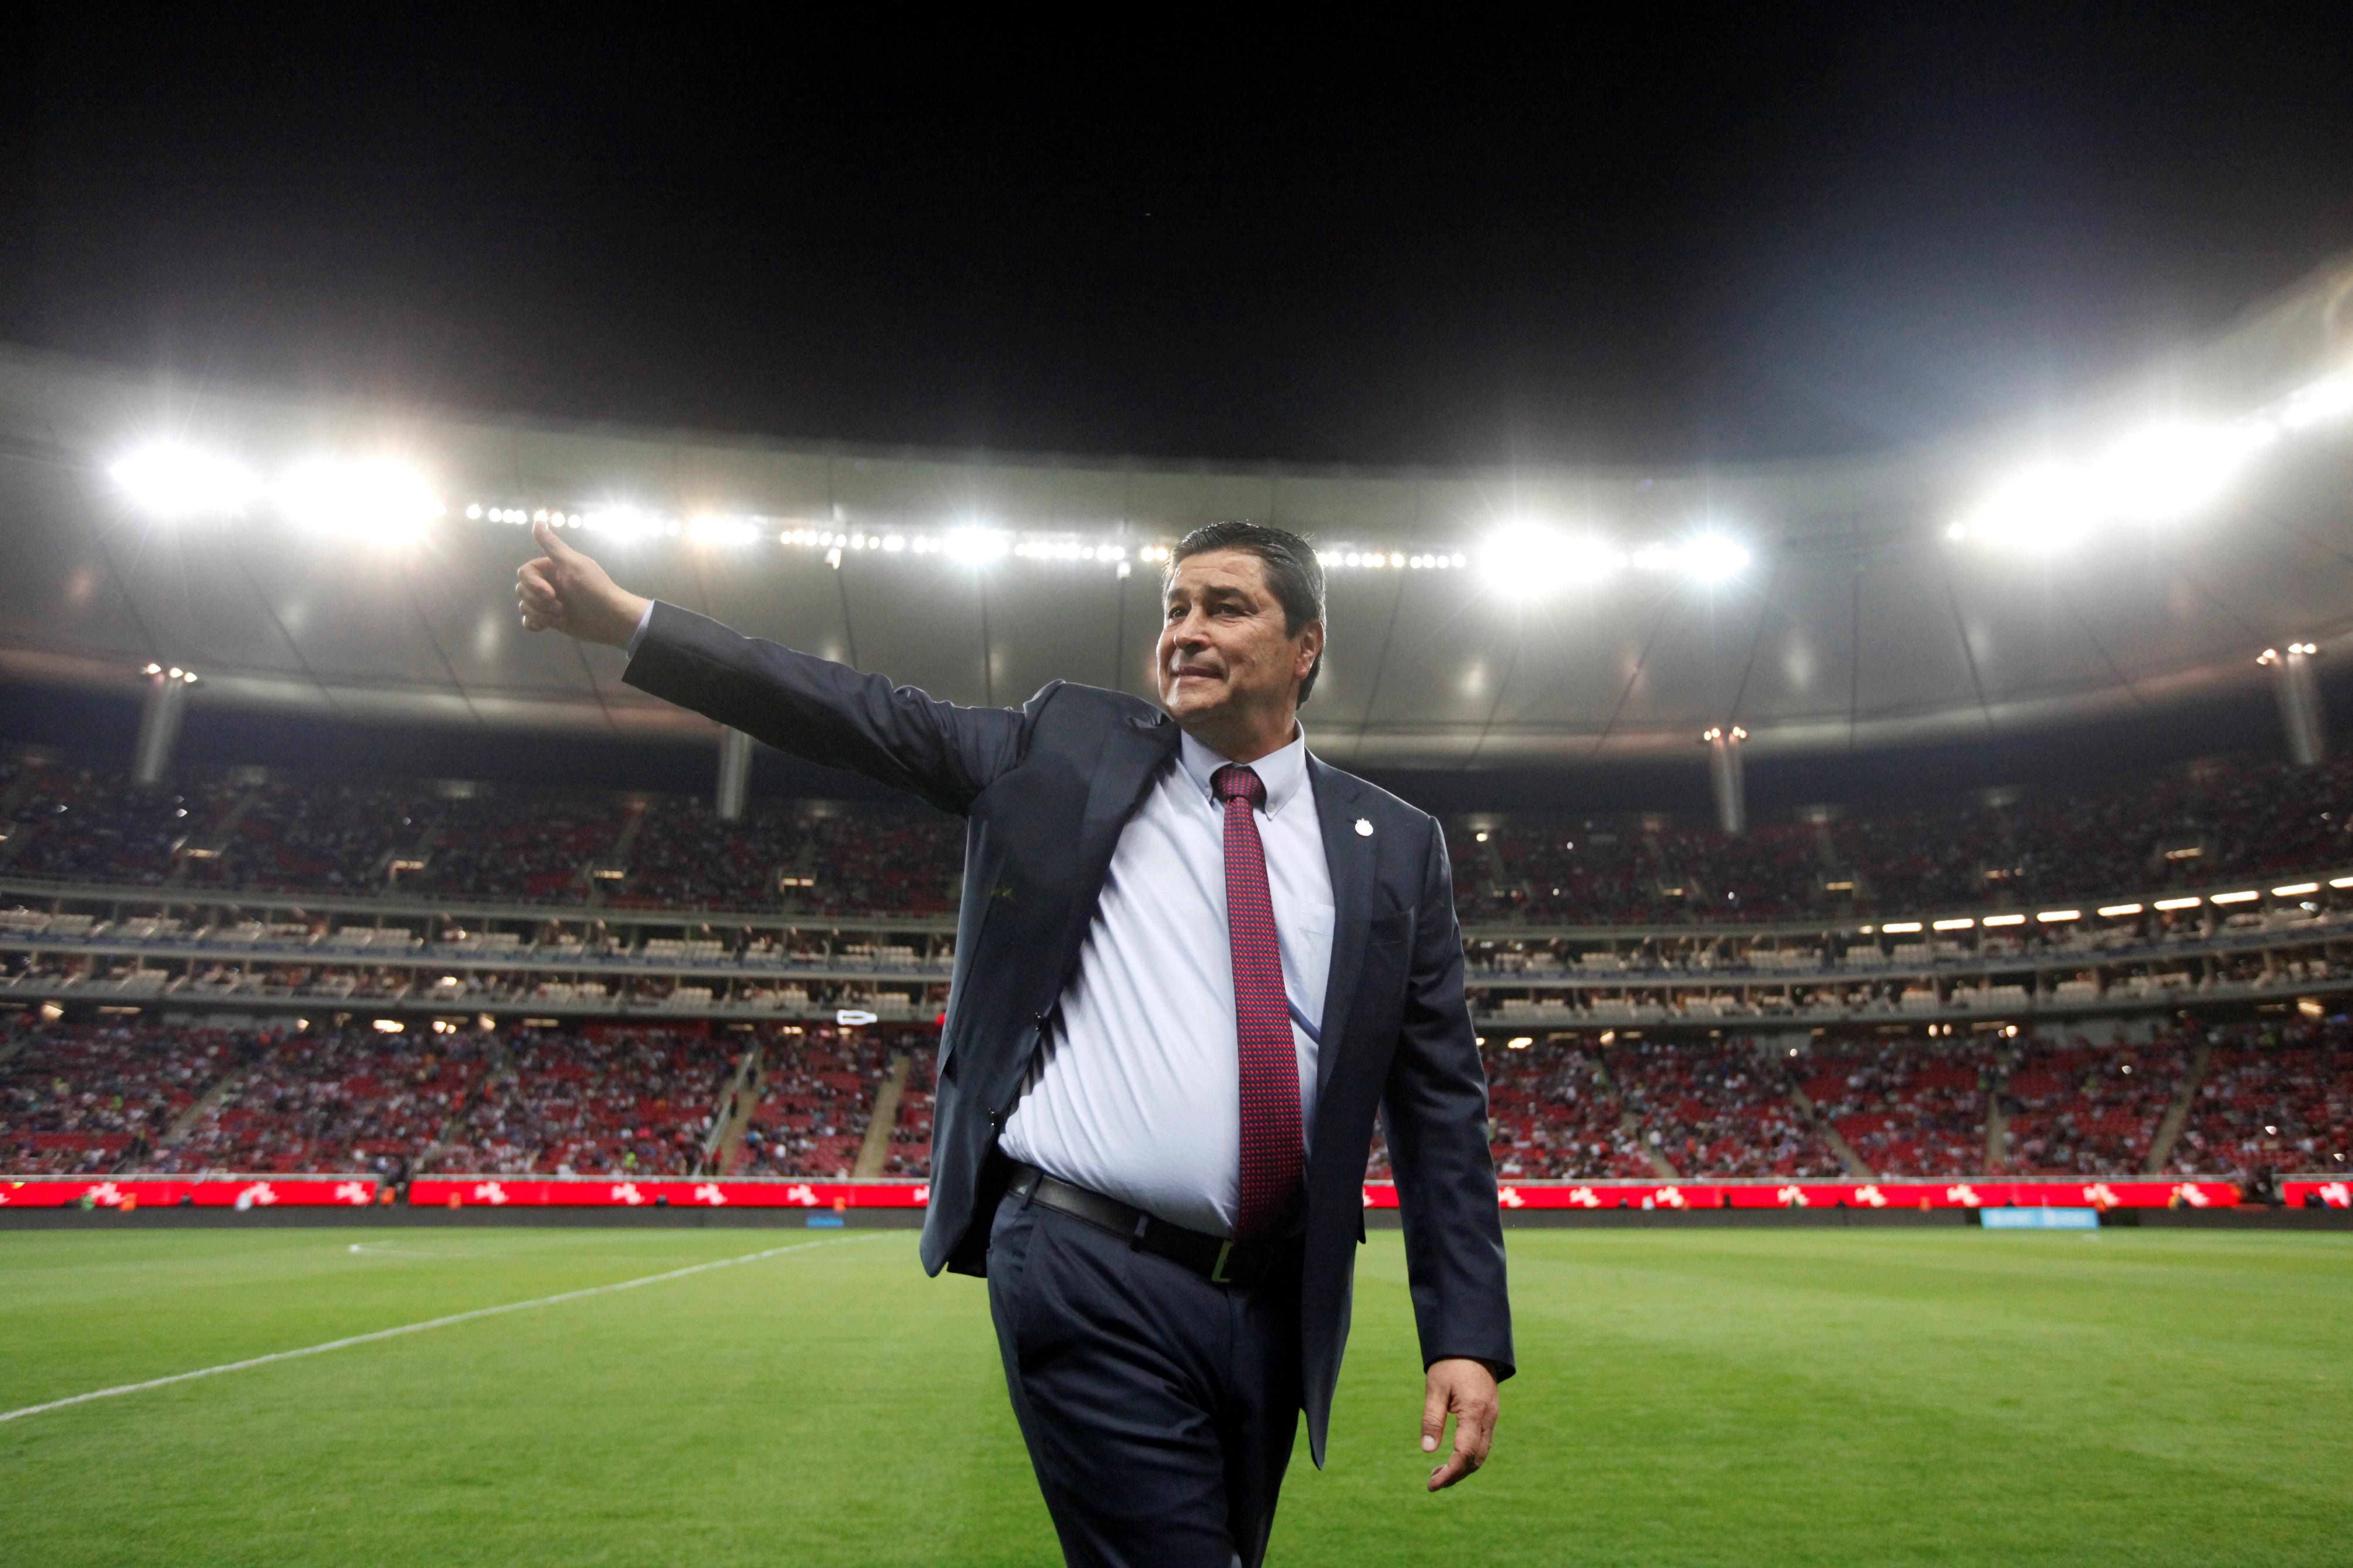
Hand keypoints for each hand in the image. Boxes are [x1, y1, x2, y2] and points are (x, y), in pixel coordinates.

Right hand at [516, 519, 650, 647]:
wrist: (610, 620)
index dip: (533, 584)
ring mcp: (548, 602)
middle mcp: (548, 583)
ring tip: (562, 615)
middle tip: (560, 606)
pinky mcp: (550, 619)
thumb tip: (538, 520)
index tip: (550, 594)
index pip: (525, 572)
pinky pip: (529, 620)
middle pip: (521, 590)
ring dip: (541, 614)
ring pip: (525, 606)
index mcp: (552, 568)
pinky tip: (548, 625)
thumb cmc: (594, 590)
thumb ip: (552, 545)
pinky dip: (536, 623)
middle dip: (538, 601)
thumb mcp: (573, 564)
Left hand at [1419, 1357, 1497, 1490]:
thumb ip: (1431, 1419)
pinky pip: (1483, 1443)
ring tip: (1439, 1473)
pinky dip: (1469, 1456)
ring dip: (1462, 1467)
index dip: (1449, 1473)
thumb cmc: (1450, 1363)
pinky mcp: (1490, 1414)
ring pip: (1481, 1453)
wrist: (1472, 1343)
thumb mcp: (1435, 1388)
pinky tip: (1453, 1456)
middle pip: (1475, 1459)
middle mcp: (1488, 1418)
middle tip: (1432, 1482)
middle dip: (1455, 1475)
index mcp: (1474, 1412)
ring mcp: (1492, 1416)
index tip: (1432, 1484)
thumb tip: (1427, 1450)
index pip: (1464, 1454)